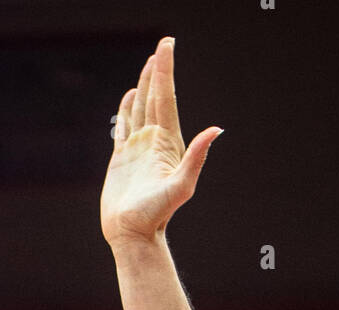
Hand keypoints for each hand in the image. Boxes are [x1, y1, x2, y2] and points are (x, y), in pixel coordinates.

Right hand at [101, 36, 221, 248]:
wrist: (133, 235)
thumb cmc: (156, 215)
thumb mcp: (180, 186)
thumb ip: (196, 157)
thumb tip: (216, 130)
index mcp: (168, 143)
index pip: (166, 99)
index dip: (166, 72)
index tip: (167, 46)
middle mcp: (154, 142)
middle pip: (155, 98)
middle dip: (158, 72)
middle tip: (163, 45)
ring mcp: (138, 150)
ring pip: (141, 109)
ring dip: (144, 86)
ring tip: (149, 64)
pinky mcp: (122, 160)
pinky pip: (124, 127)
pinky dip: (126, 110)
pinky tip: (129, 97)